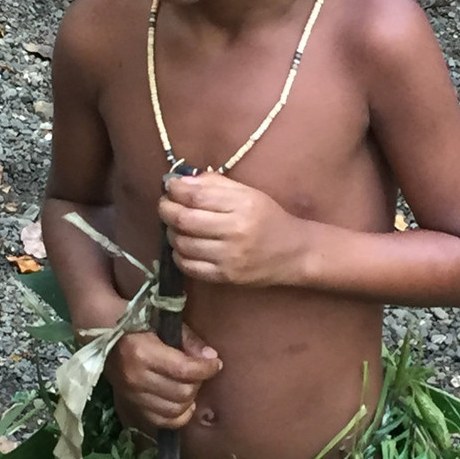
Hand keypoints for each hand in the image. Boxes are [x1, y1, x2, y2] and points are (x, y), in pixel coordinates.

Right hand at [105, 324, 221, 429]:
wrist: (106, 342)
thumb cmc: (139, 329)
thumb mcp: (164, 326)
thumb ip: (189, 341)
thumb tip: (211, 358)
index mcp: (140, 353)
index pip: (183, 369)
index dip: (206, 368)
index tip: (216, 363)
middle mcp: (134, 379)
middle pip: (182, 392)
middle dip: (198, 382)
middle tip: (200, 372)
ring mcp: (131, 397)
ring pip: (174, 410)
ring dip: (190, 399)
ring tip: (190, 385)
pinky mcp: (131, 409)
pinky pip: (162, 423)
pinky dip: (178, 416)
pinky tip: (184, 403)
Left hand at [159, 172, 306, 285]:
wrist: (294, 253)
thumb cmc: (269, 219)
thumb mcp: (248, 194)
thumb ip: (215, 184)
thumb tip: (180, 181)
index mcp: (242, 205)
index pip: (196, 195)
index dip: (175, 189)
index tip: (170, 186)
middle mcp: (235, 231)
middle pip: (184, 219)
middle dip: (166, 209)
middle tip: (165, 205)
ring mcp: (229, 257)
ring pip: (182, 243)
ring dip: (171, 233)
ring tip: (176, 226)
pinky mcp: (225, 277)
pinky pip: (189, 267)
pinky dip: (179, 255)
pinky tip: (183, 247)